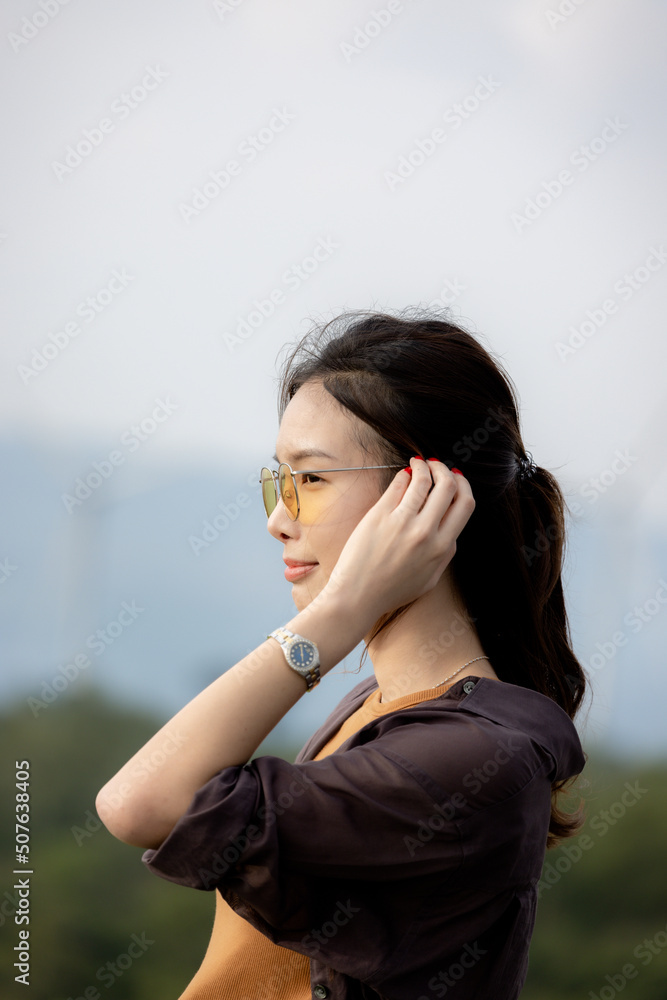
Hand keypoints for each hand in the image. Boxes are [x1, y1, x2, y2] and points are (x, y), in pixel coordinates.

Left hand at [323, 457, 475, 622]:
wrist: (358, 597)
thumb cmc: (391, 591)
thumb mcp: (430, 579)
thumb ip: (445, 554)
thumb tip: (451, 529)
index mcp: (442, 548)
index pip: (465, 504)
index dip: (463, 485)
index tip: (456, 478)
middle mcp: (426, 533)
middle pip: (449, 486)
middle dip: (445, 470)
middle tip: (437, 465)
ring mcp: (403, 522)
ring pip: (424, 480)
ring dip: (425, 466)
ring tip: (419, 463)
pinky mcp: (380, 515)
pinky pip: (399, 484)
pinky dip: (405, 475)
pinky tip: (403, 474)